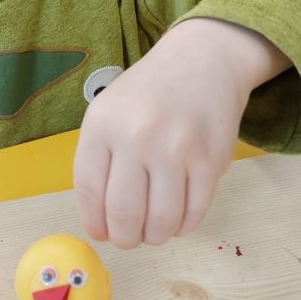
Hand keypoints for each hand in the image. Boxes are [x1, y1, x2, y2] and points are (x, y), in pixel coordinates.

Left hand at [73, 19, 289, 247]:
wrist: (202, 61)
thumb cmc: (148, 93)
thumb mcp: (107, 112)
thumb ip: (98, 160)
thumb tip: (100, 221)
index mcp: (103, 125)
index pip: (89, 191)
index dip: (94, 223)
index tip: (101, 233)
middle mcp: (137, 137)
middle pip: (124, 214)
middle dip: (125, 238)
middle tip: (129, 238)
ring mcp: (176, 149)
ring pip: (161, 221)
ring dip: (155, 236)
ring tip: (154, 230)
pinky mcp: (211, 160)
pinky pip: (195, 213)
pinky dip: (184, 226)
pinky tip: (178, 219)